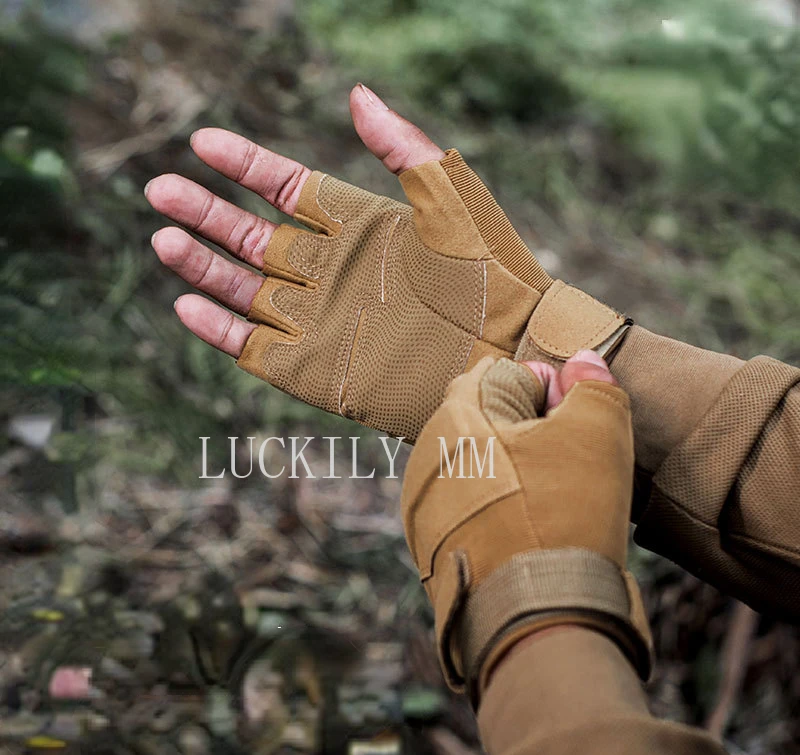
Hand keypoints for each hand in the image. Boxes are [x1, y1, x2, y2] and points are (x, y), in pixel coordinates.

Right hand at [147, 85, 626, 439]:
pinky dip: (219, 330)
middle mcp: (332, 272)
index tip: (203, 143)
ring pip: (245, 290)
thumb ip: (402, 148)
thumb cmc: (490, 275)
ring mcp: (320, 322)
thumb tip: (358, 94)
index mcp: (359, 227)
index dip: (245, 165)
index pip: (287, 190)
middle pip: (253, 237)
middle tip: (160, 191)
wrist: (507, 354)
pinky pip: (254, 349)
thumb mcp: (451, 199)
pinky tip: (187, 304)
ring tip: (164, 238)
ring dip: (203, 266)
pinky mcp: (315, 371)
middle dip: (206, 214)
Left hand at [401, 351, 651, 700]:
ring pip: (476, 463)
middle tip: (565, 464)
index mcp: (455, 413)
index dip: (551, 394)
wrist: (532, 613)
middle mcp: (425, 452)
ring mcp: (421, 501)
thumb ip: (591, 384)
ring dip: (510, 469)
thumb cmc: (565, 511)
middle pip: (487, 419)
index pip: (508, 374)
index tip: (572, 424)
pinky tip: (525, 530)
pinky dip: (494, 508)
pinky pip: (468, 505)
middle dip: (527, 430)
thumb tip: (581, 360)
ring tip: (548, 501)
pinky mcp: (428, 544)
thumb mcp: (597, 433)